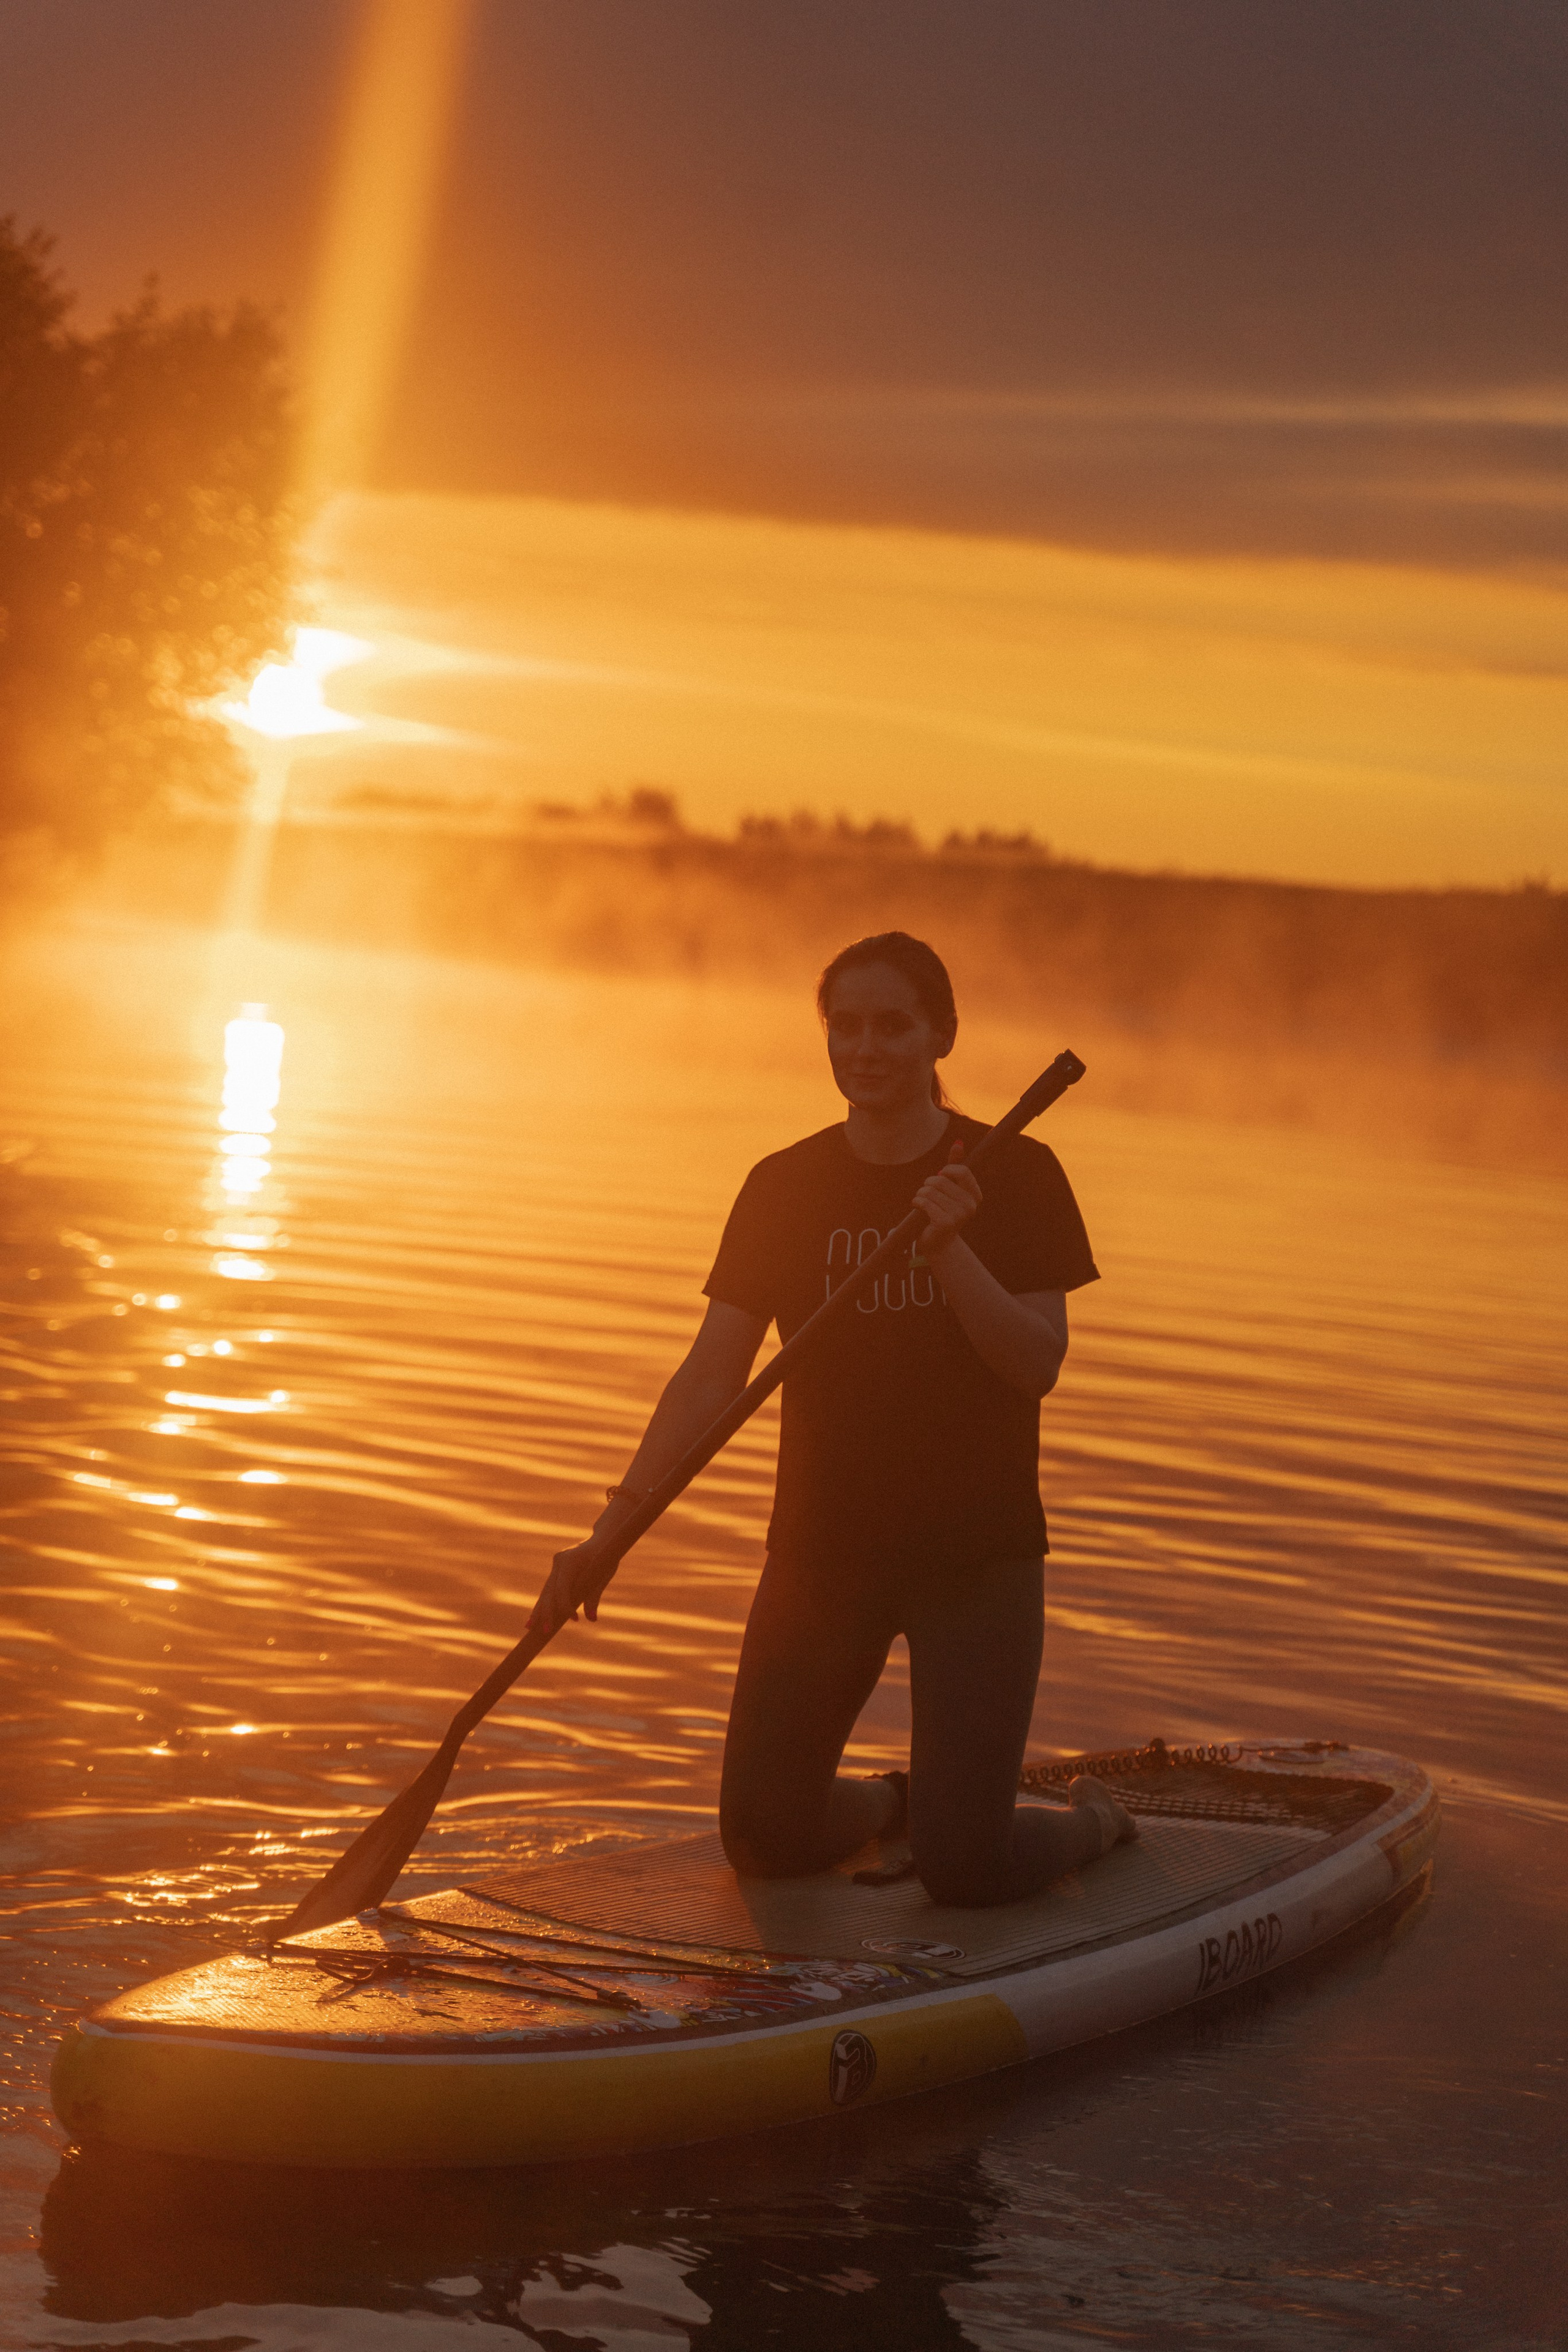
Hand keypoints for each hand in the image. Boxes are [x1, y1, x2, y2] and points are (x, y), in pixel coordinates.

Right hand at [533, 1531, 620, 1635]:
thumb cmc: (606, 1558)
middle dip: (545, 1612)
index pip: (562, 1587)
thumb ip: (594, 1597)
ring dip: (539, 1610)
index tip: (574, 1619)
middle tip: (546, 1631)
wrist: (603, 1540)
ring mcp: (556, 1565)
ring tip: (530, 1628)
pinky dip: (544, 1603)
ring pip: (545, 1591)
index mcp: (570, 1560)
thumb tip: (591, 1619)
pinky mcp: (556, 1570)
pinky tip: (535, 1619)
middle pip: (549, 1591)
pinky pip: (549, 1589)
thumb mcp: (604, 1577)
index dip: (565, 1605)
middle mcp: (559, 1562)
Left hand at [913, 1141, 980, 1259]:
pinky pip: (925, 1202)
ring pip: (930, 1190)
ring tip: (922, 1202)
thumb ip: (954, 1166)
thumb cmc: (943, 1211)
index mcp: (975, 1196)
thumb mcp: (950, 1188)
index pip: (961, 1170)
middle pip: (941, 1179)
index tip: (940, 1177)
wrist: (938, 1242)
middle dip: (928, 1183)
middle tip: (927, 1193)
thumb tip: (958, 1142)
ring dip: (921, 1194)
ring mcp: (959, 1215)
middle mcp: (971, 1206)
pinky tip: (917, 1207)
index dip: (946, 1171)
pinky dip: (917, 1202)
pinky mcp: (945, 1223)